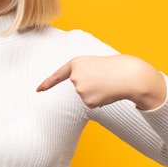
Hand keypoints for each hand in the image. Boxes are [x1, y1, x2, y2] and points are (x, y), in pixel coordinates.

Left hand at [36, 55, 165, 109]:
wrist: (129, 75)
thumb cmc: (114, 68)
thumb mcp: (94, 65)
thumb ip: (83, 75)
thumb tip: (84, 94)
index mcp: (76, 63)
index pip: (58, 75)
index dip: (48, 83)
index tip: (38, 90)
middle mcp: (74, 76)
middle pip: (78, 86)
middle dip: (90, 85)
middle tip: (103, 77)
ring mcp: (80, 89)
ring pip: (85, 96)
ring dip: (96, 92)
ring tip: (106, 83)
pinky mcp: (87, 101)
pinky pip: (91, 103)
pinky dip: (99, 100)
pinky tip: (107, 92)